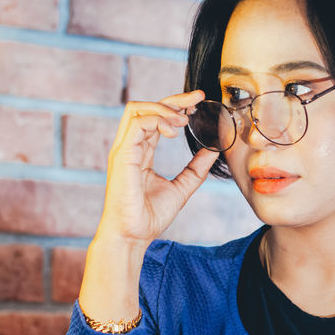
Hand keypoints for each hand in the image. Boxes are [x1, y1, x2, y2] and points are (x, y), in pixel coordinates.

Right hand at [95, 90, 217, 246]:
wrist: (132, 237)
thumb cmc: (149, 217)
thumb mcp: (181, 188)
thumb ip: (196, 169)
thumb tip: (213, 151)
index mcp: (140, 152)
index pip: (155, 118)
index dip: (176, 106)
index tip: (198, 102)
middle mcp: (129, 147)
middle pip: (146, 107)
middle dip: (173, 98)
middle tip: (198, 98)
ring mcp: (123, 149)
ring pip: (137, 109)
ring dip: (164, 108)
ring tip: (184, 119)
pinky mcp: (121, 155)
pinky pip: (136, 124)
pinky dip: (157, 120)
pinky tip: (174, 130)